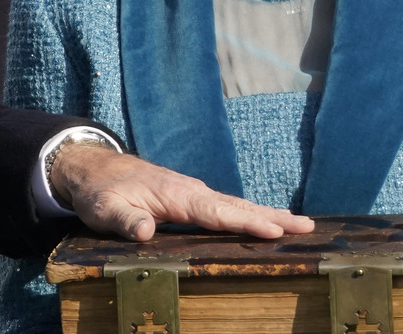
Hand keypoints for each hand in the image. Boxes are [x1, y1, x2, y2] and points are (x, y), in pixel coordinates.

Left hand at [50, 143, 313, 240]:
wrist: (95, 170)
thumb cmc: (101, 192)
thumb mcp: (105, 210)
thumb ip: (125, 220)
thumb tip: (145, 232)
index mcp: (177, 195)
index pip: (217, 212)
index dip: (246, 223)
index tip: (276, 231)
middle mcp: (192, 192)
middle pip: (237, 207)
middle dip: (272, 217)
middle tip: (307, 227)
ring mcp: (193, 194)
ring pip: (236, 205)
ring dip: (267, 215)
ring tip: (301, 225)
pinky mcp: (190, 200)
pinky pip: (226, 208)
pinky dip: (249, 214)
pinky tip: (265, 223)